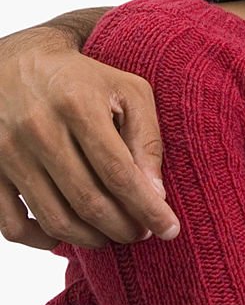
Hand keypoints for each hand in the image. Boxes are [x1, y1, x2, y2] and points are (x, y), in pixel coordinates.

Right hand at [0, 26, 176, 247]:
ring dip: (91, 238)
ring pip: (54, 218)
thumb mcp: (129, 92)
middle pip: (88, 200)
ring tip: (113, 235)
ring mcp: (8, 153)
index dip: (147, 207)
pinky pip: (12, 225)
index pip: (119, 172)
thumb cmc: (84, 80)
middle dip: (123, 227)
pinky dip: (43, 240)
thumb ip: (146, 138)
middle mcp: (38, 130)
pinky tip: (69, 234)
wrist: (18, 64)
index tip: (169, 229)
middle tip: (141, 233)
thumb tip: (155, 193)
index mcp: (78, 106)